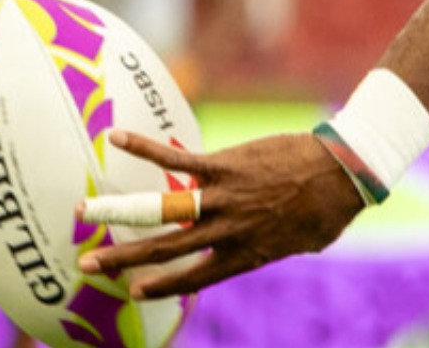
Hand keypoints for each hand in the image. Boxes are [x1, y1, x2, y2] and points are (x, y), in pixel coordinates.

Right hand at [76, 129, 365, 298]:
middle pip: (163, 249)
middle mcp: (226, 230)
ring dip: (118, 210)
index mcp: (244, 254)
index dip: (160, 285)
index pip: (192, 277)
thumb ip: (278, 244)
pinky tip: (115, 138)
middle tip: (86, 265)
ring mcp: (222, 196)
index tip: (131, 291)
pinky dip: (144, 148)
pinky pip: (176, 158)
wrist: (344, 170)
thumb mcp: (303, 241)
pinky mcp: (225, 164)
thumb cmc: (330, 208)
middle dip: (121, 258)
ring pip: (160, 209)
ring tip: (83, 211)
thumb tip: (283, 243)